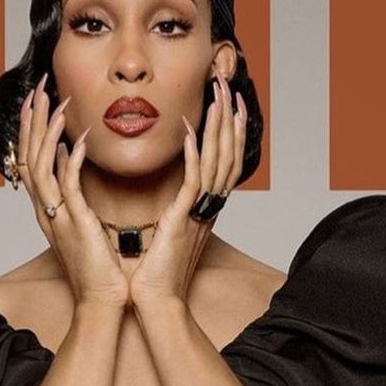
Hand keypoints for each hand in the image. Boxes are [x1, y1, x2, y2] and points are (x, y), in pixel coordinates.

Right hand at [16, 73, 129, 309]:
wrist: (102, 301)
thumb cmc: (100, 269)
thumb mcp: (84, 224)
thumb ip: (73, 192)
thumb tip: (70, 160)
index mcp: (48, 209)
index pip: (32, 159)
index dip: (33, 128)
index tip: (39, 100)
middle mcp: (46, 211)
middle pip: (29, 155)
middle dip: (33, 119)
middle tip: (39, 87)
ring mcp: (57, 217)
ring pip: (41, 165)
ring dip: (47, 131)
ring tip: (54, 102)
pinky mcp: (75, 224)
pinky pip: (66, 186)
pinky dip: (69, 160)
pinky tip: (76, 139)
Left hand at [127, 70, 246, 310]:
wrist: (156, 302)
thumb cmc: (157, 273)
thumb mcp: (170, 233)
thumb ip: (175, 210)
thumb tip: (172, 198)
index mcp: (204, 209)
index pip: (223, 161)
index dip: (228, 130)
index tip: (228, 101)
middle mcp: (208, 208)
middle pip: (227, 154)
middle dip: (228, 117)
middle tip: (227, 83)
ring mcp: (198, 213)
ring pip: (216, 162)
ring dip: (218, 126)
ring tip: (219, 96)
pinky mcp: (183, 221)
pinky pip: (194, 182)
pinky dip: (195, 155)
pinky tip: (192, 131)